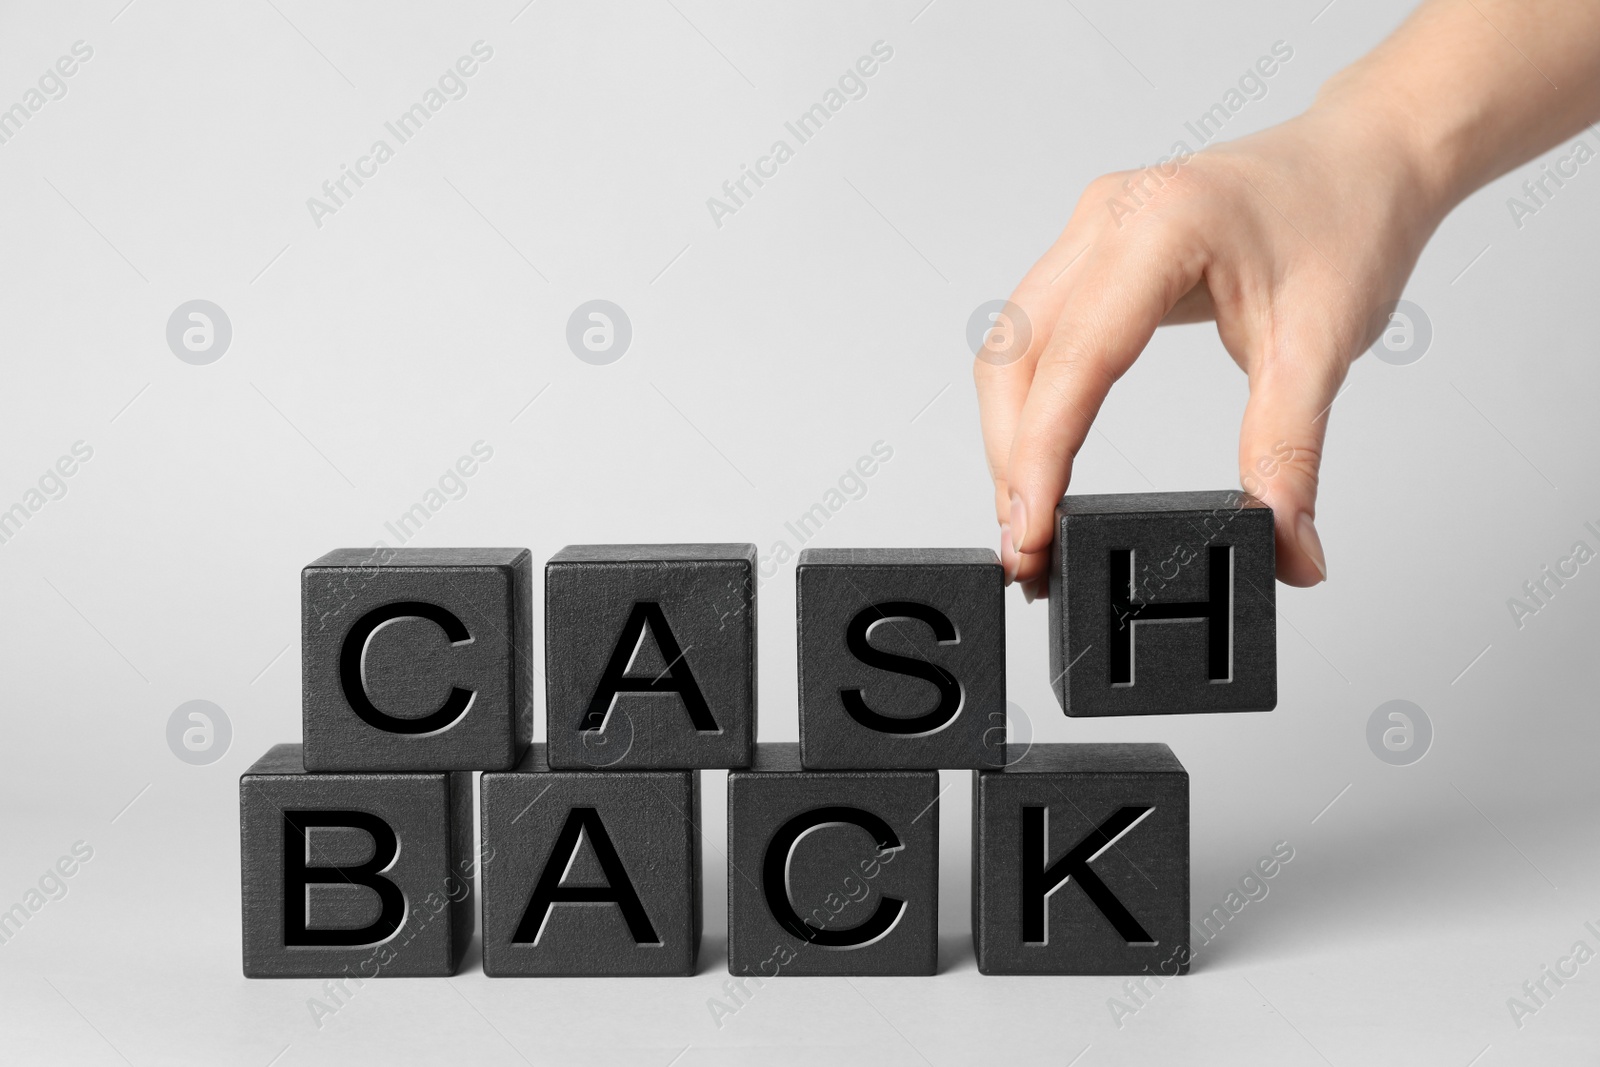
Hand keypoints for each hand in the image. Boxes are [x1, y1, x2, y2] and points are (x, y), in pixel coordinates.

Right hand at [975, 101, 1444, 597]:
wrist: (1370, 153)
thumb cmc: (1352, 219)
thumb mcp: (1322, 347)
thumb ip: (1289, 455)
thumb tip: (1287, 549)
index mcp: (1161, 226)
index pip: (1074, 361)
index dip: (1041, 456)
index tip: (1032, 533)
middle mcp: (1108, 217)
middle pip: (1015, 355)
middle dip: (1012, 457)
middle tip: (1027, 546)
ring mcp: (1093, 227)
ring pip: (1012, 346)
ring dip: (1012, 433)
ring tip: (1029, 513)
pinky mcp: (1095, 246)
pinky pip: (1035, 330)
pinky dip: (1031, 400)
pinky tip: (1043, 451)